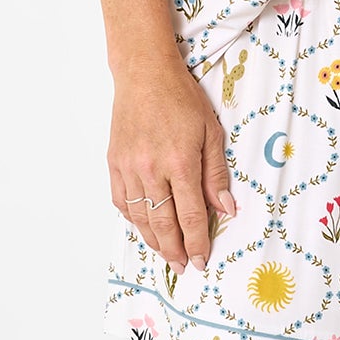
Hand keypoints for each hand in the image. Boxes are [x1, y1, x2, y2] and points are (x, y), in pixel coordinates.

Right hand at [108, 60, 237, 275]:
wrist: (144, 73)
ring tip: (166, 254)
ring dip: (153, 241)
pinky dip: (132, 219)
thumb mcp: (210, 131)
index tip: (201, 260)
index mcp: (180, 161)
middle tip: (183, 266)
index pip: (190, 215)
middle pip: (163, 223)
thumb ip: (216, 173)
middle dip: (175, 250)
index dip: (197, 241)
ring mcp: (128, 167)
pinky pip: (120, 201)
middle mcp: (151, 169)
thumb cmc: (181, 97)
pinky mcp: (114, 163)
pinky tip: (143, 227)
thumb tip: (225, 208)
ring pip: (140, 217)